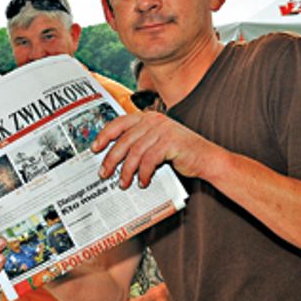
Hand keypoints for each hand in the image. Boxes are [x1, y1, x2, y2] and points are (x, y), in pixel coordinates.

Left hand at [93, 112, 220, 188]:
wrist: (206, 158)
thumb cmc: (178, 153)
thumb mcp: (156, 143)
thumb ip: (138, 143)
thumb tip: (113, 158)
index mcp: (147, 117)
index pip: (119, 123)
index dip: (104, 135)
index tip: (94, 148)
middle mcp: (154, 120)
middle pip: (124, 140)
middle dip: (111, 159)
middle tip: (104, 173)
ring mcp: (163, 130)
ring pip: (135, 152)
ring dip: (126, 170)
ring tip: (123, 183)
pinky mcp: (170, 143)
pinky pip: (149, 160)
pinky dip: (143, 173)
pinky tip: (143, 182)